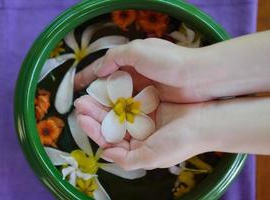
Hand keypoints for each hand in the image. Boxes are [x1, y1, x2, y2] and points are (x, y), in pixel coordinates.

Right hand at [74, 38, 208, 102]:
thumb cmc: (169, 61)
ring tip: (91, 115)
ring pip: (118, 100)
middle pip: (109, 87)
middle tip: (81, 106)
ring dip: (104, 107)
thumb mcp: (138, 50)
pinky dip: (120, 115)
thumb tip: (99, 69)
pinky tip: (111, 121)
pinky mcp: (151, 105)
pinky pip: (130, 111)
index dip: (88, 76)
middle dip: (94, 96)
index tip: (75, 86)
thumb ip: (115, 57)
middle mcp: (135, 76)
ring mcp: (143, 91)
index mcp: (130, 61)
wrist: (199, 77)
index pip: (103, 68)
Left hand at [74, 94, 206, 169]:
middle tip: (81, 103)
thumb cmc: (181, 141)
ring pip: (117, 110)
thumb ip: (127, 159)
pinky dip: (118, 95)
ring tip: (88, 95)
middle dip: (95, 114)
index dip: (94, 130)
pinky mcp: (149, 103)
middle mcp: (138, 133)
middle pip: (110, 124)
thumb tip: (105, 154)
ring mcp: (143, 117)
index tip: (82, 119)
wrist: (206, 122)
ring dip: (103, 103)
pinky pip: (129, 98)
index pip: (109, 140)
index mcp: (137, 148)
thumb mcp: (152, 157)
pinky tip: (108, 88)